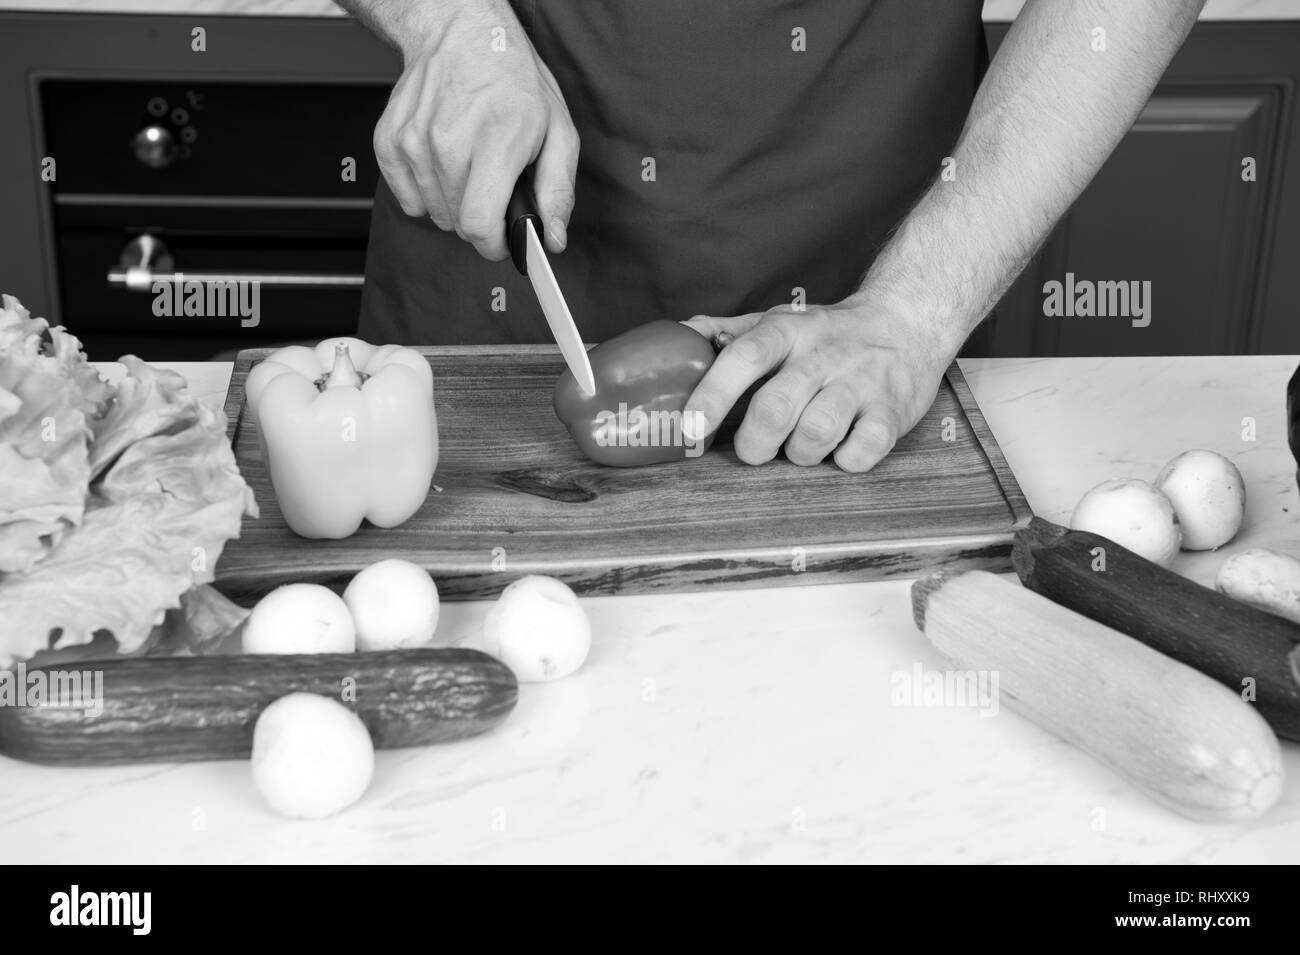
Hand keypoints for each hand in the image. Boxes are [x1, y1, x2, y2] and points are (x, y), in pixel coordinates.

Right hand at [372, 0, 578, 259]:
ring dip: (453, 203)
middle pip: (458, 224)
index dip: (495, 244)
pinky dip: (426, 191)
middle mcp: (448, 143)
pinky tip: (443, 164)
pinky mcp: (389, 141)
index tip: (504, 238)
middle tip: (493, 185)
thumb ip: (557, 191)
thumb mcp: (557, 130)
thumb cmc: (511, 79)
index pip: (479, 225)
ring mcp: (413, 142)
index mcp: (494, 143)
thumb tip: (553, 239)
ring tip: (469, 166)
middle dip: (480, 218)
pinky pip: (407, 198)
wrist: (460, 33)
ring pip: (434, 213)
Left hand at [682, 297, 957, 471]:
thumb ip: (728, 331)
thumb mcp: (780, 319)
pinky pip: (862, 451)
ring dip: (800, 454)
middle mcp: (823, 354)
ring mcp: (861, 383)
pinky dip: (845, 461)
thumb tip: (678, 335)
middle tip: (754, 450)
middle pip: (776, 408)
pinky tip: (841, 448)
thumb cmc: (829, 333)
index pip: (744, 356)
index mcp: (788, 330)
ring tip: (802, 446)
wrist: (909, 320)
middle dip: (754, 443)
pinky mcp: (892, 412)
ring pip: (816, 434)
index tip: (692, 427)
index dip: (714, 393)